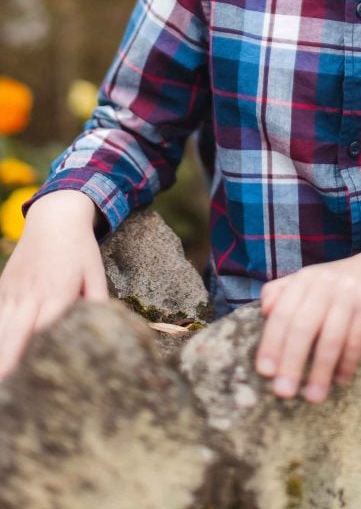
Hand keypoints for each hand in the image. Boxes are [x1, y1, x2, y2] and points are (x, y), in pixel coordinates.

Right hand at [0, 190, 108, 380]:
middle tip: (6, 390)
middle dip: (6, 363)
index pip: (45, 332)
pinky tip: (0, 355)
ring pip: (0, 329)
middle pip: (13, 335)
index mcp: (57, 293)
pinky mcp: (4, 288)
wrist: (54, 218)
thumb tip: (103, 332)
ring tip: (3, 383)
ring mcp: (13, 292)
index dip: (37, 358)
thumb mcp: (95, 273)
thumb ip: (96, 303)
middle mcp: (31, 295)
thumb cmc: (80, 249)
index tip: (33, 383)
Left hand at [255, 246, 360, 403]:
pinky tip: (339, 381)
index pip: (282, 313)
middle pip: (303, 326)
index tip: (265, 372)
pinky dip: (347, 364)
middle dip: (291, 362)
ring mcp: (349, 294)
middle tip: (283, 392)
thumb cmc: (336, 285)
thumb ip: (281, 293)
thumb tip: (264, 312)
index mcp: (303, 279)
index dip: (271, 343)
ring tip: (313, 397)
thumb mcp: (308, 282)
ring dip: (321, 371)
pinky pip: (356, 341)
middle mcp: (324, 284)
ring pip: (331, 338)